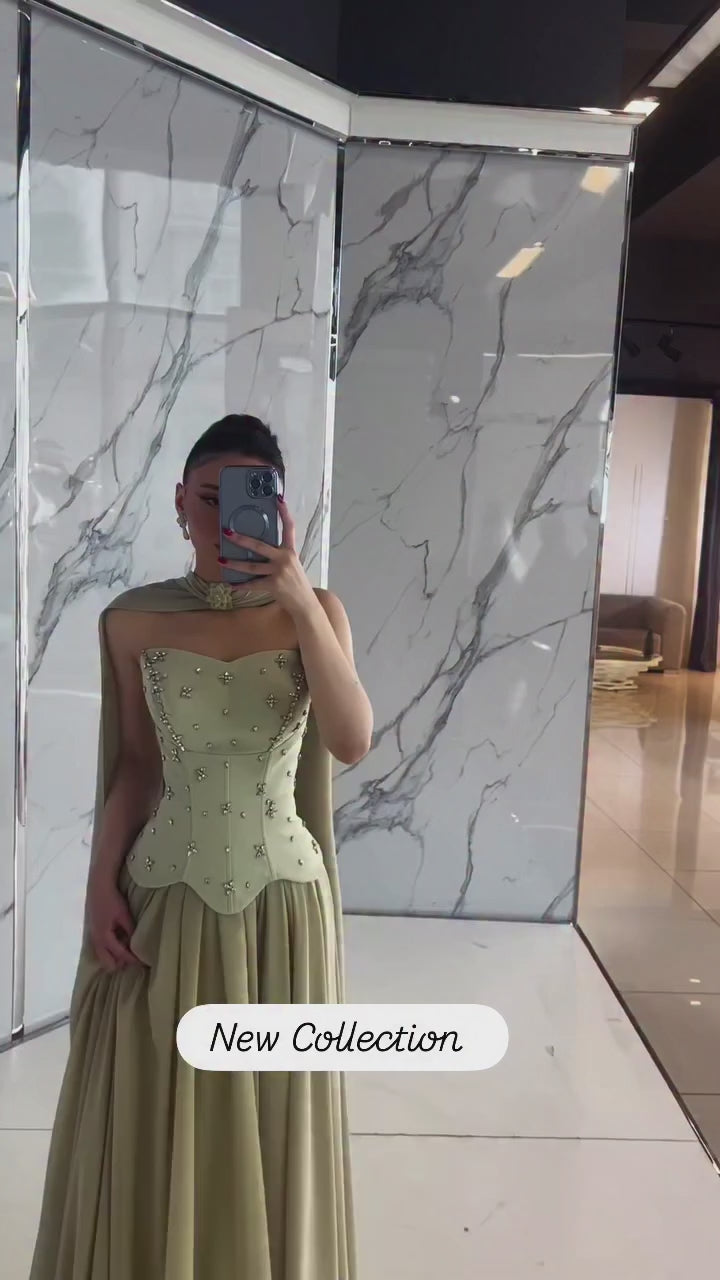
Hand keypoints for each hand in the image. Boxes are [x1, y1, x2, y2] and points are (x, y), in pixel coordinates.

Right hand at [88, 874, 142, 970]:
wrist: (98, 887)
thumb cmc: (112, 900)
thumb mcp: (124, 915)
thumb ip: (130, 931)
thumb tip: (137, 945)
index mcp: (104, 937)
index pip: (120, 955)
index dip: (133, 960)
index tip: (143, 963)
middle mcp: (96, 940)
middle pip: (107, 963)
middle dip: (120, 963)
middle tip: (134, 958)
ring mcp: (93, 937)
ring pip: (103, 956)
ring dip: (115, 956)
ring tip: (128, 950)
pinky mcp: (93, 932)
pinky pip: (101, 948)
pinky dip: (110, 949)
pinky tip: (120, 942)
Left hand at [220, 496, 315, 616]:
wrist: (304, 603)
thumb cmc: (296, 583)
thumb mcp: (292, 565)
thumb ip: (279, 556)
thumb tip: (258, 550)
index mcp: (290, 551)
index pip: (289, 528)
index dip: (284, 513)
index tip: (278, 499)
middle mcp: (285, 559)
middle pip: (259, 546)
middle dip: (241, 539)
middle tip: (227, 533)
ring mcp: (279, 572)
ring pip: (251, 566)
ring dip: (234, 564)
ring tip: (221, 560)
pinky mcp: (273, 585)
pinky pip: (252, 584)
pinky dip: (241, 586)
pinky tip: (232, 585)